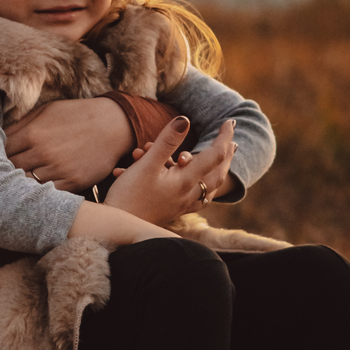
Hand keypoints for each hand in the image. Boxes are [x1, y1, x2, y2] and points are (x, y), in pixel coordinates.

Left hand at [4, 96, 130, 190]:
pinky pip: (48, 194)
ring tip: (13, 187)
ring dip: (19, 185)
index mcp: (33, 132)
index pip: (0, 151)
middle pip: (9, 170)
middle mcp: (42, 151)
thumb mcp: (47, 111)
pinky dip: (39, 194)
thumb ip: (22, 124)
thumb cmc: (76, 116)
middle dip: (2, 173)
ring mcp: (58, 168)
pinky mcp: (72, 182)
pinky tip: (35, 192)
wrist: (113, 125)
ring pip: (26, 185)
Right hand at [106, 118, 235, 226]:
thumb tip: (185, 120)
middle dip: (227, 154)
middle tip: (232, 139)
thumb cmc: (129, 196)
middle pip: (218, 173)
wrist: (118, 228)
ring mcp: (182, 204)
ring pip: (210, 187)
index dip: (223, 137)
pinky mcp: (174, 210)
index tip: (229, 122)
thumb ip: (166, 142)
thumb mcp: (146, 165)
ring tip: (224, 159)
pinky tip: (202, 186)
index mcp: (185, 181)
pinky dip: (205, 188)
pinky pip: (198, 199)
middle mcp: (188, 194)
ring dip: (219, 171)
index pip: (214, 155)